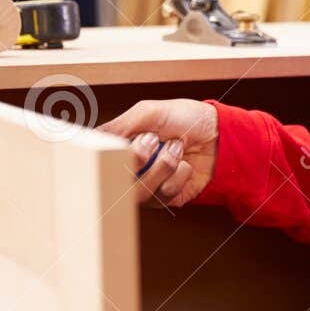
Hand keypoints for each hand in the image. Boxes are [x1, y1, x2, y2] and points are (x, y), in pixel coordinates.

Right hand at [100, 99, 218, 206]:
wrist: (218, 132)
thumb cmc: (183, 118)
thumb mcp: (148, 112)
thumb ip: (119, 126)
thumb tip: (91, 139)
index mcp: (120, 148)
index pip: (98, 163)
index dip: (108, 156)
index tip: (125, 140)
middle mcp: (130, 170)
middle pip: (116, 182)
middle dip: (138, 158)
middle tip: (153, 139)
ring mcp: (148, 186)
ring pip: (141, 192)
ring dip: (164, 165)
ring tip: (176, 147)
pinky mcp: (168, 198)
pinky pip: (165, 195)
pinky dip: (179, 176)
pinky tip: (185, 163)